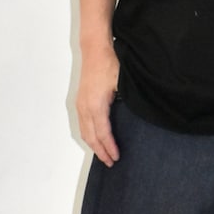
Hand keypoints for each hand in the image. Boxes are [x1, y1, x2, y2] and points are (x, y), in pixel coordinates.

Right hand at [76, 46, 120, 166]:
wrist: (94, 51)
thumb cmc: (109, 64)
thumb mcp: (121, 84)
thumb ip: (125, 102)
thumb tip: (133, 119)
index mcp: (96, 105)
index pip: (103, 133)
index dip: (109, 147)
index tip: (117, 157)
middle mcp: (85, 107)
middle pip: (91, 137)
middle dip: (101, 151)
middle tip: (111, 162)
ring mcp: (80, 104)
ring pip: (84, 132)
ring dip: (93, 145)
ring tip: (103, 155)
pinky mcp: (79, 101)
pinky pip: (82, 124)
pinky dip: (88, 136)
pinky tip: (95, 139)